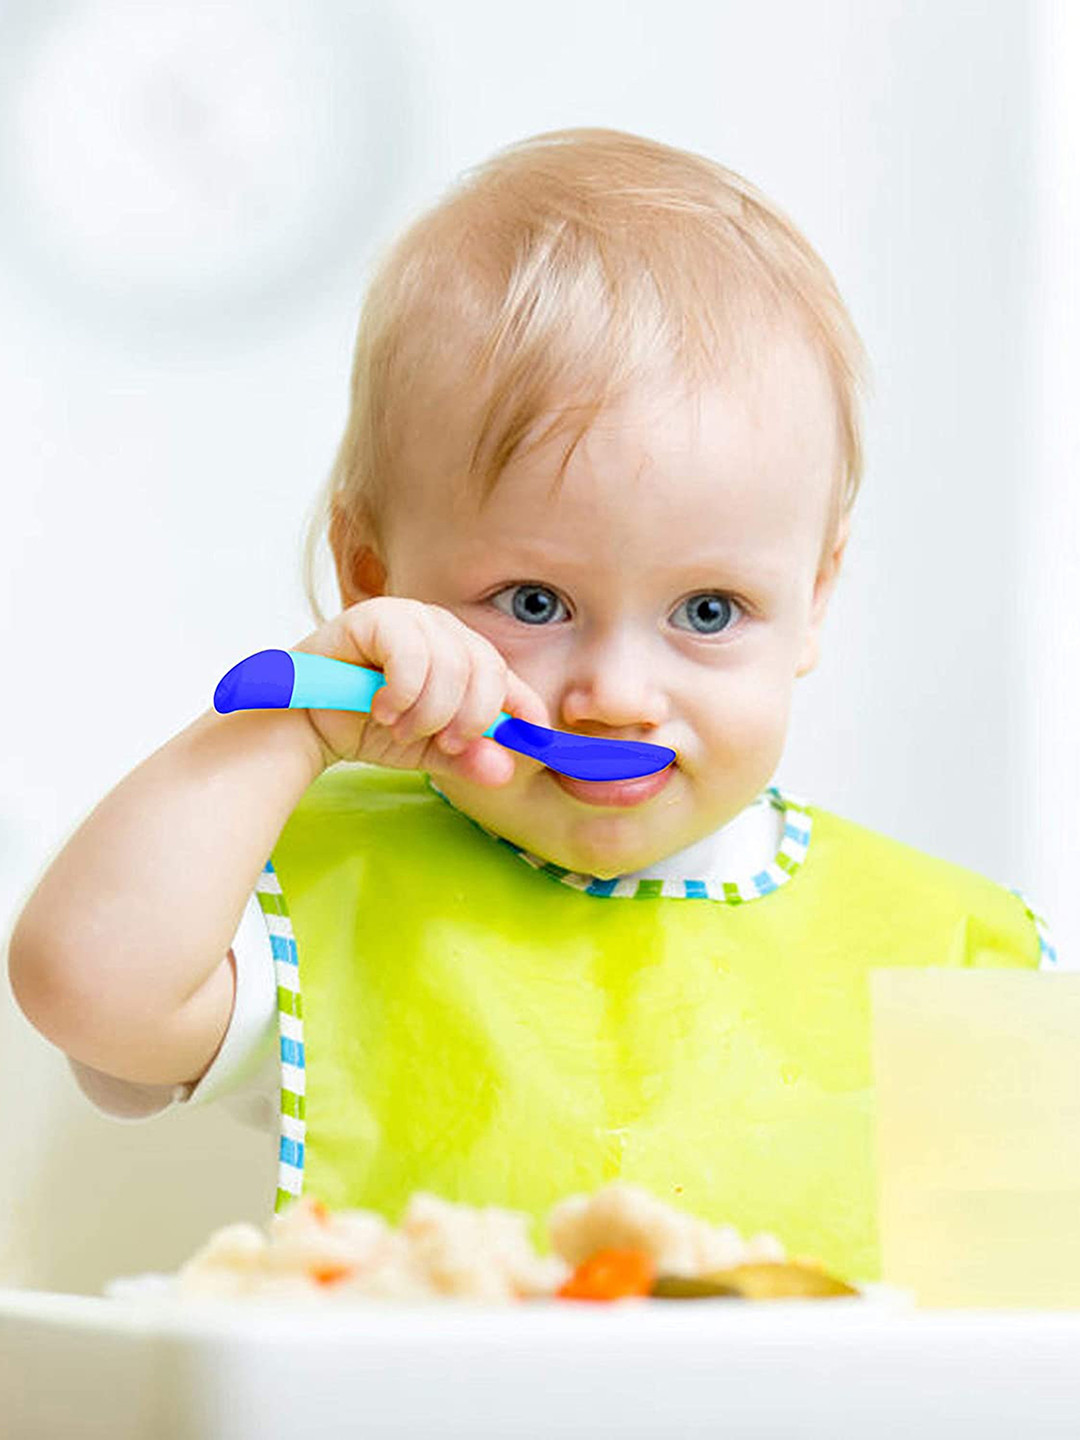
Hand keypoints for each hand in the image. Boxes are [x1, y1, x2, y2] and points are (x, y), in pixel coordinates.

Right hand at [291, 597, 550, 785]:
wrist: (305, 722)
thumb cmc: (367, 726)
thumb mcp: (427, 751)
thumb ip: (467, 758)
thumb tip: (505, 769)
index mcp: (463, 654)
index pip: (509, 677)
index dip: (526, 708)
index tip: (532, 741)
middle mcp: (443, 628)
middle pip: (487, 671)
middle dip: (470, 719)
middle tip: (443, 744)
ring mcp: (411, 616)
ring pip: (452, 666)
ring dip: (428, 712)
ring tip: (400, 728)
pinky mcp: (376, 615)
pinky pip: (412, 656)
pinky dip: (402, 693)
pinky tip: (382, 708)